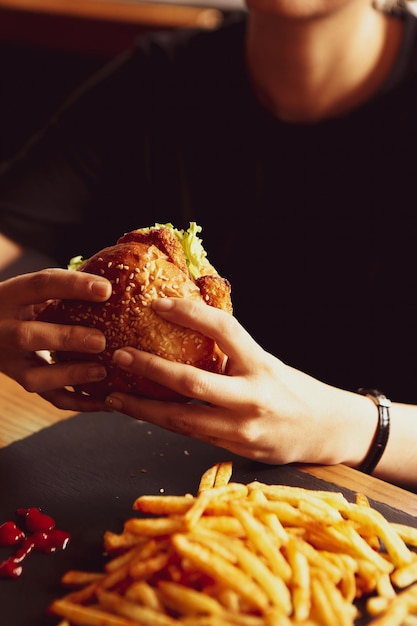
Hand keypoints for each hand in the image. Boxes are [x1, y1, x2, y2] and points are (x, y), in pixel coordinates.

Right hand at [0, 268, 111, 410]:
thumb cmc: (25, 302)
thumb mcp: (34, 289)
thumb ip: (65, 285)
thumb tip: (112, 282)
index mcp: (10, 295)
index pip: (39, 285)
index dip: (72, 286)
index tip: (106, 290)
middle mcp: (2, 329)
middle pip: (27, 337)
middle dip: (66, 339)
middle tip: (100, 341)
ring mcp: (9, 361)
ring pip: (34, 376)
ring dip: (71, 375)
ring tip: (102, 372)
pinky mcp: (22, 381)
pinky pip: (50, 398)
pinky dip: (78, 402)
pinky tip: (105, 401)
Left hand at [105, 298, 375, 465]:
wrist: (327, 431)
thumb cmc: (293, 389)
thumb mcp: (267, 362)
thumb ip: (232, 352)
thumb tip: (189, 326)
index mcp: (262, 364)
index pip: (224, 329)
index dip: (190, 313)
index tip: (158, 303)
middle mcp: (252, 396)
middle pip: (192, 382)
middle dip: (152, 368)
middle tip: (121, 355)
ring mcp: (242, 428)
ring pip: (182, 418)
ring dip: (144, 407)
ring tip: (115, 396)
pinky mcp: (234, 449)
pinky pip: (190, 434)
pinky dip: (162, 422)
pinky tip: (141, 413)